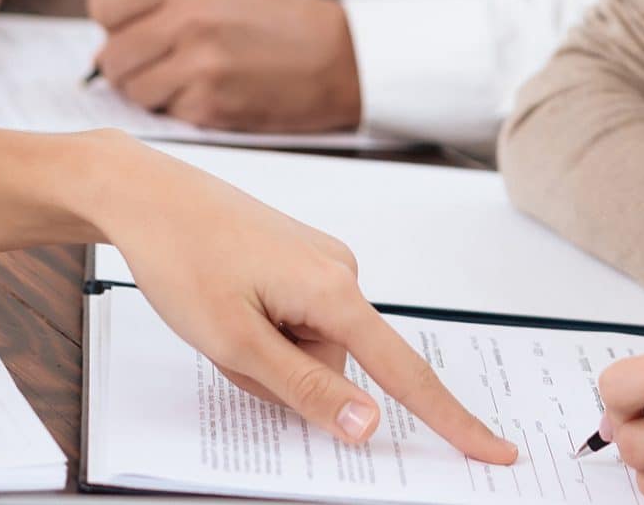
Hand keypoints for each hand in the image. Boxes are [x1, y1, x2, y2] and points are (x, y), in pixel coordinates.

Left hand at [87, 0, 360, 130]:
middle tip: (159, 62)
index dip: (114, 22)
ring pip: (133, 89)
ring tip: (193, 76)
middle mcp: (187, 16)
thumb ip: (159, 0)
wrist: (337, 57)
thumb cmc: (275, 21)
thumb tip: (106, 38)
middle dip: (128, 64)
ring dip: (154, 91)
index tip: (130, 30)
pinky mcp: (210, 104)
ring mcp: (198, 63)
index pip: (104, 3)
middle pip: (111, 55)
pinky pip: (167, 113)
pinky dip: (184, 109)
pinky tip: (216, 92)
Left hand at [99, 142, 516, 464]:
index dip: (452, 420)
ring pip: (308, 349)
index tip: (497, 451)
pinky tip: (225, 301)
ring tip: (218, 314)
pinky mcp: (300, 259)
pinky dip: (261, 330)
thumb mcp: (236, 342)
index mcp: (334, 291)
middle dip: (280, 377)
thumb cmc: (183, 257)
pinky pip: (294, 322)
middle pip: (333, 369)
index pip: (406, 374)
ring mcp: (321, 262)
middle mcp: (341, 271)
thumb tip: (369, 424)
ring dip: (263, 354)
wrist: (146, 193)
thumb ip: (305, 388)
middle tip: (224, 342)